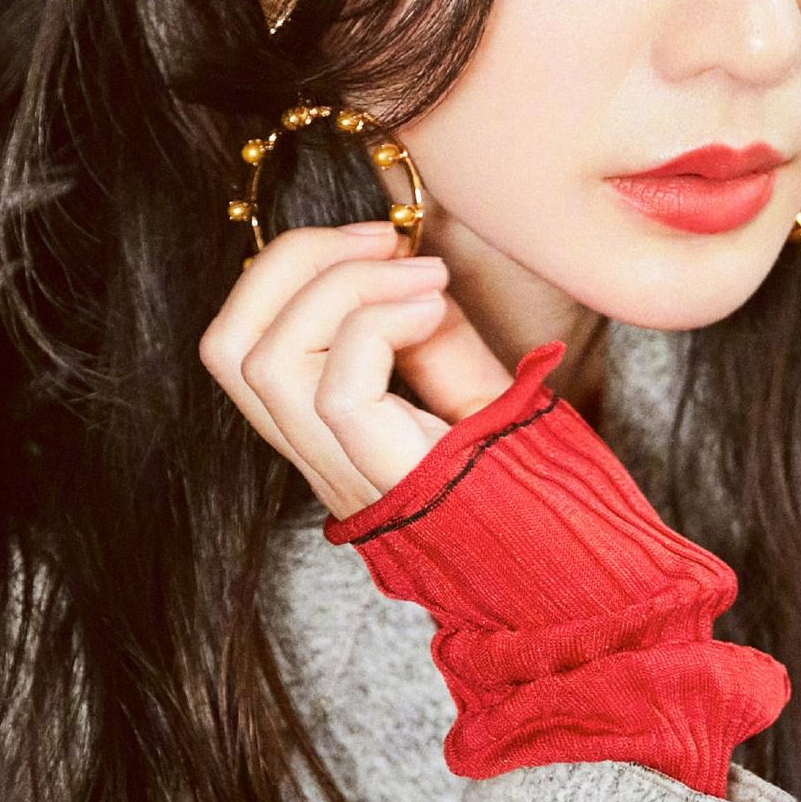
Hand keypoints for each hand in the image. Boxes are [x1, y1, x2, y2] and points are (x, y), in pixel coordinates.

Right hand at [199, 218, 516, 518]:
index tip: (378, 240)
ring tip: (424, 277)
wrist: (574, 561)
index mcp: (326, 437)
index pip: (236, 346)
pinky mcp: (392, 485)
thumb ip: (428, 335)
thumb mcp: (472, 387)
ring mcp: (348, 480)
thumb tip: (402, 271)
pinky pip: (340, 393)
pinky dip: (378, 323)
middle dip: (293, 260)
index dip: (286, 270)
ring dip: (341, 286)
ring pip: (264, 364)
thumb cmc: (533, 483)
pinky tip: (434, 310)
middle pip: (226, 348)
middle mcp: (320, 463)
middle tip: (385, 240)